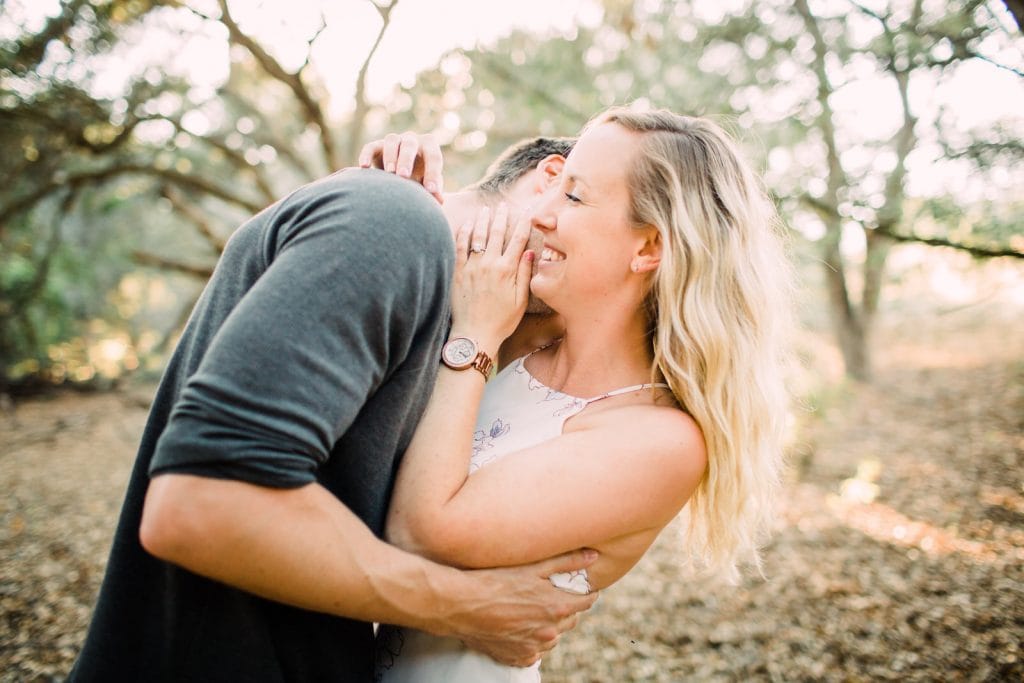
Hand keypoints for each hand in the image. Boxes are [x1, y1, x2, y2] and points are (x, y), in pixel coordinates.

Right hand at [357, 132, 443, 203]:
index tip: (431, 191)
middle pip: (410, 144)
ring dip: (390, 156)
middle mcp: (412, 140)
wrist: (402, 174)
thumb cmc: (420, 179)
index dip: (433, 173)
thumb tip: (440, 200)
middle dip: (407, 160)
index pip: (434, 156)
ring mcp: (394, 141)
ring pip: (391, 141)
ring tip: (390, 173)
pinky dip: (366, 154)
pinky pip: (371, 147)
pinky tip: (364, 167)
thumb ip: (434, 191)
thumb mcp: (428, 185)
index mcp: (429, 147)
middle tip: (404, 176)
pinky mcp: (377, 146)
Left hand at [450, 203, 533, 355]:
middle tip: (503, 205)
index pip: (517, 240)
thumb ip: (525, 274)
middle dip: (501, 216)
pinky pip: (459, 246)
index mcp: (507, 270)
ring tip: (485, 210)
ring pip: (477, 236)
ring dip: (482, 220)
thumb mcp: (520, 300)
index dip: (523, 223)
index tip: (527, 211)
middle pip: (497, 233)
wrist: (474, 335)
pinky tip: (466, 225)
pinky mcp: (457, 272)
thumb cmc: (501, 322)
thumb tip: (530, 251)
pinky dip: (463, 233)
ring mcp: (471, 267)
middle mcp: (489, 265)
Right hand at [451, 550, 599, 666]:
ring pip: (553, 636)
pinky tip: (518, 625)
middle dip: (566, 607)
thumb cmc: (494, 580)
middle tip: (552, 594)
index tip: (580, 585)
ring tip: (531, 608)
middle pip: (570, 619)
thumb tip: (594, 557)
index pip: (586, 601)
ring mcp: (533, 647)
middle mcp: (549, 632)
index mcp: (556, 607)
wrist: (460, 604)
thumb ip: (566, 561)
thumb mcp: (532, 566)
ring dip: (549, 624)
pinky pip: (534, 650)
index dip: (585, 591)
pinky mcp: (517, 657)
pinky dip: (531, 639)